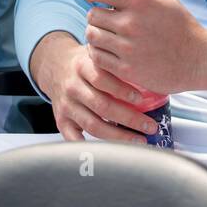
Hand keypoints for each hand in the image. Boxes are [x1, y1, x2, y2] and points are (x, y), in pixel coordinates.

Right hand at [32, 33, 159, 142]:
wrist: (55, 67)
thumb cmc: (85, 63)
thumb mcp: (97, 55)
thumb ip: (116, 62)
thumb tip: (150, 72)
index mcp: (82, 67)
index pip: (101, 79)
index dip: (121, 90)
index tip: (140, 99)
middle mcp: (73, 87)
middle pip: (101, 106)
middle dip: (129, 118)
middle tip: (150, 126)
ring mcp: (66, 106)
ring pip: (93, 125)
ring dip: (118, 136)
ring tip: (139, 140)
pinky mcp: (61, 121)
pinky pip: (74, 138)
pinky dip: (89, 147)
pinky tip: (108, 151)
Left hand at [83, 0, 206, 94]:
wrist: (199, 59)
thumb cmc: (182, 26)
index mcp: (139, 2)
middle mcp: (130, 23)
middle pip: (92, 15)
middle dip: (97, 16)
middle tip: (105, 22)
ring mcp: (127, 48)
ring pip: (91, 37)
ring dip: (96, 35)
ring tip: (106, 37)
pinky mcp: (127, 70)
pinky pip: (98, 58)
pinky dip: (99, 53)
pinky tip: (108, 52)